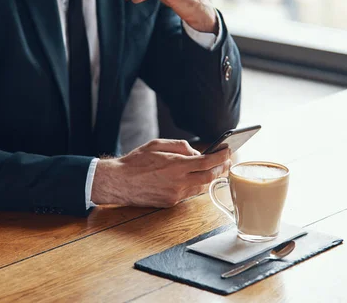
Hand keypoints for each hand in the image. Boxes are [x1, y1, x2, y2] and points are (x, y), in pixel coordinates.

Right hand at [91, 139, 230, 207]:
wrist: (119, 182)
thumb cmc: (136, 161)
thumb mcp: (157, 144)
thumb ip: (180, 146)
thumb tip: (196, 153)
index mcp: (176, 165)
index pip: (207, 162)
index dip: (221, 156)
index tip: (228, 151)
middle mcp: (178, 182)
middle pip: (210, 178)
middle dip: (221, 169)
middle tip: (227, 161)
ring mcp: (175, 195)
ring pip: (201, 188)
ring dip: (209, 178)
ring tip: (214, 169)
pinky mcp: (170, 203)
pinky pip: (189, 194)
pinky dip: (195, 185)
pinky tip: (195, 178)